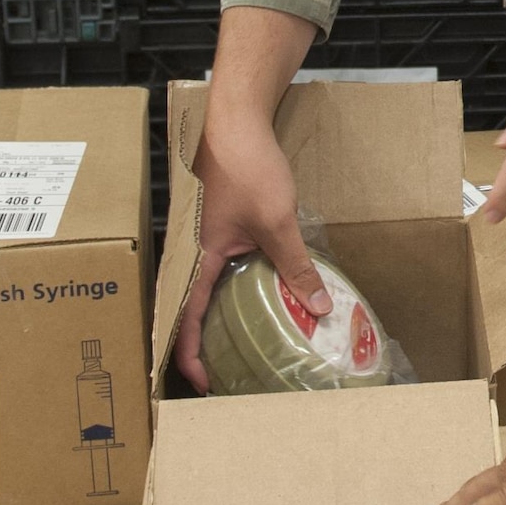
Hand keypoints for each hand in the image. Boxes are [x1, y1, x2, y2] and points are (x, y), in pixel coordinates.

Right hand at [171, 113, 332, 392]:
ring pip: (211, 286)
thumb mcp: (278, 223)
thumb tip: (319, 309)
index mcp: (199, 258)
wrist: (238, 120)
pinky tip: (264, 291)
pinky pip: (225, 265)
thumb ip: (295, 268)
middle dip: (207, 342)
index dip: (191, 357)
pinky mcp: (221, 222)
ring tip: (247, 339)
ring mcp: (207, 236)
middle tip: (229, 370)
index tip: (207, 384)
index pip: (186, 320)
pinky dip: (239, 286)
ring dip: (223, 314)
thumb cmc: (248, 168)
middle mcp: (196, 251)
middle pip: (194, 307)